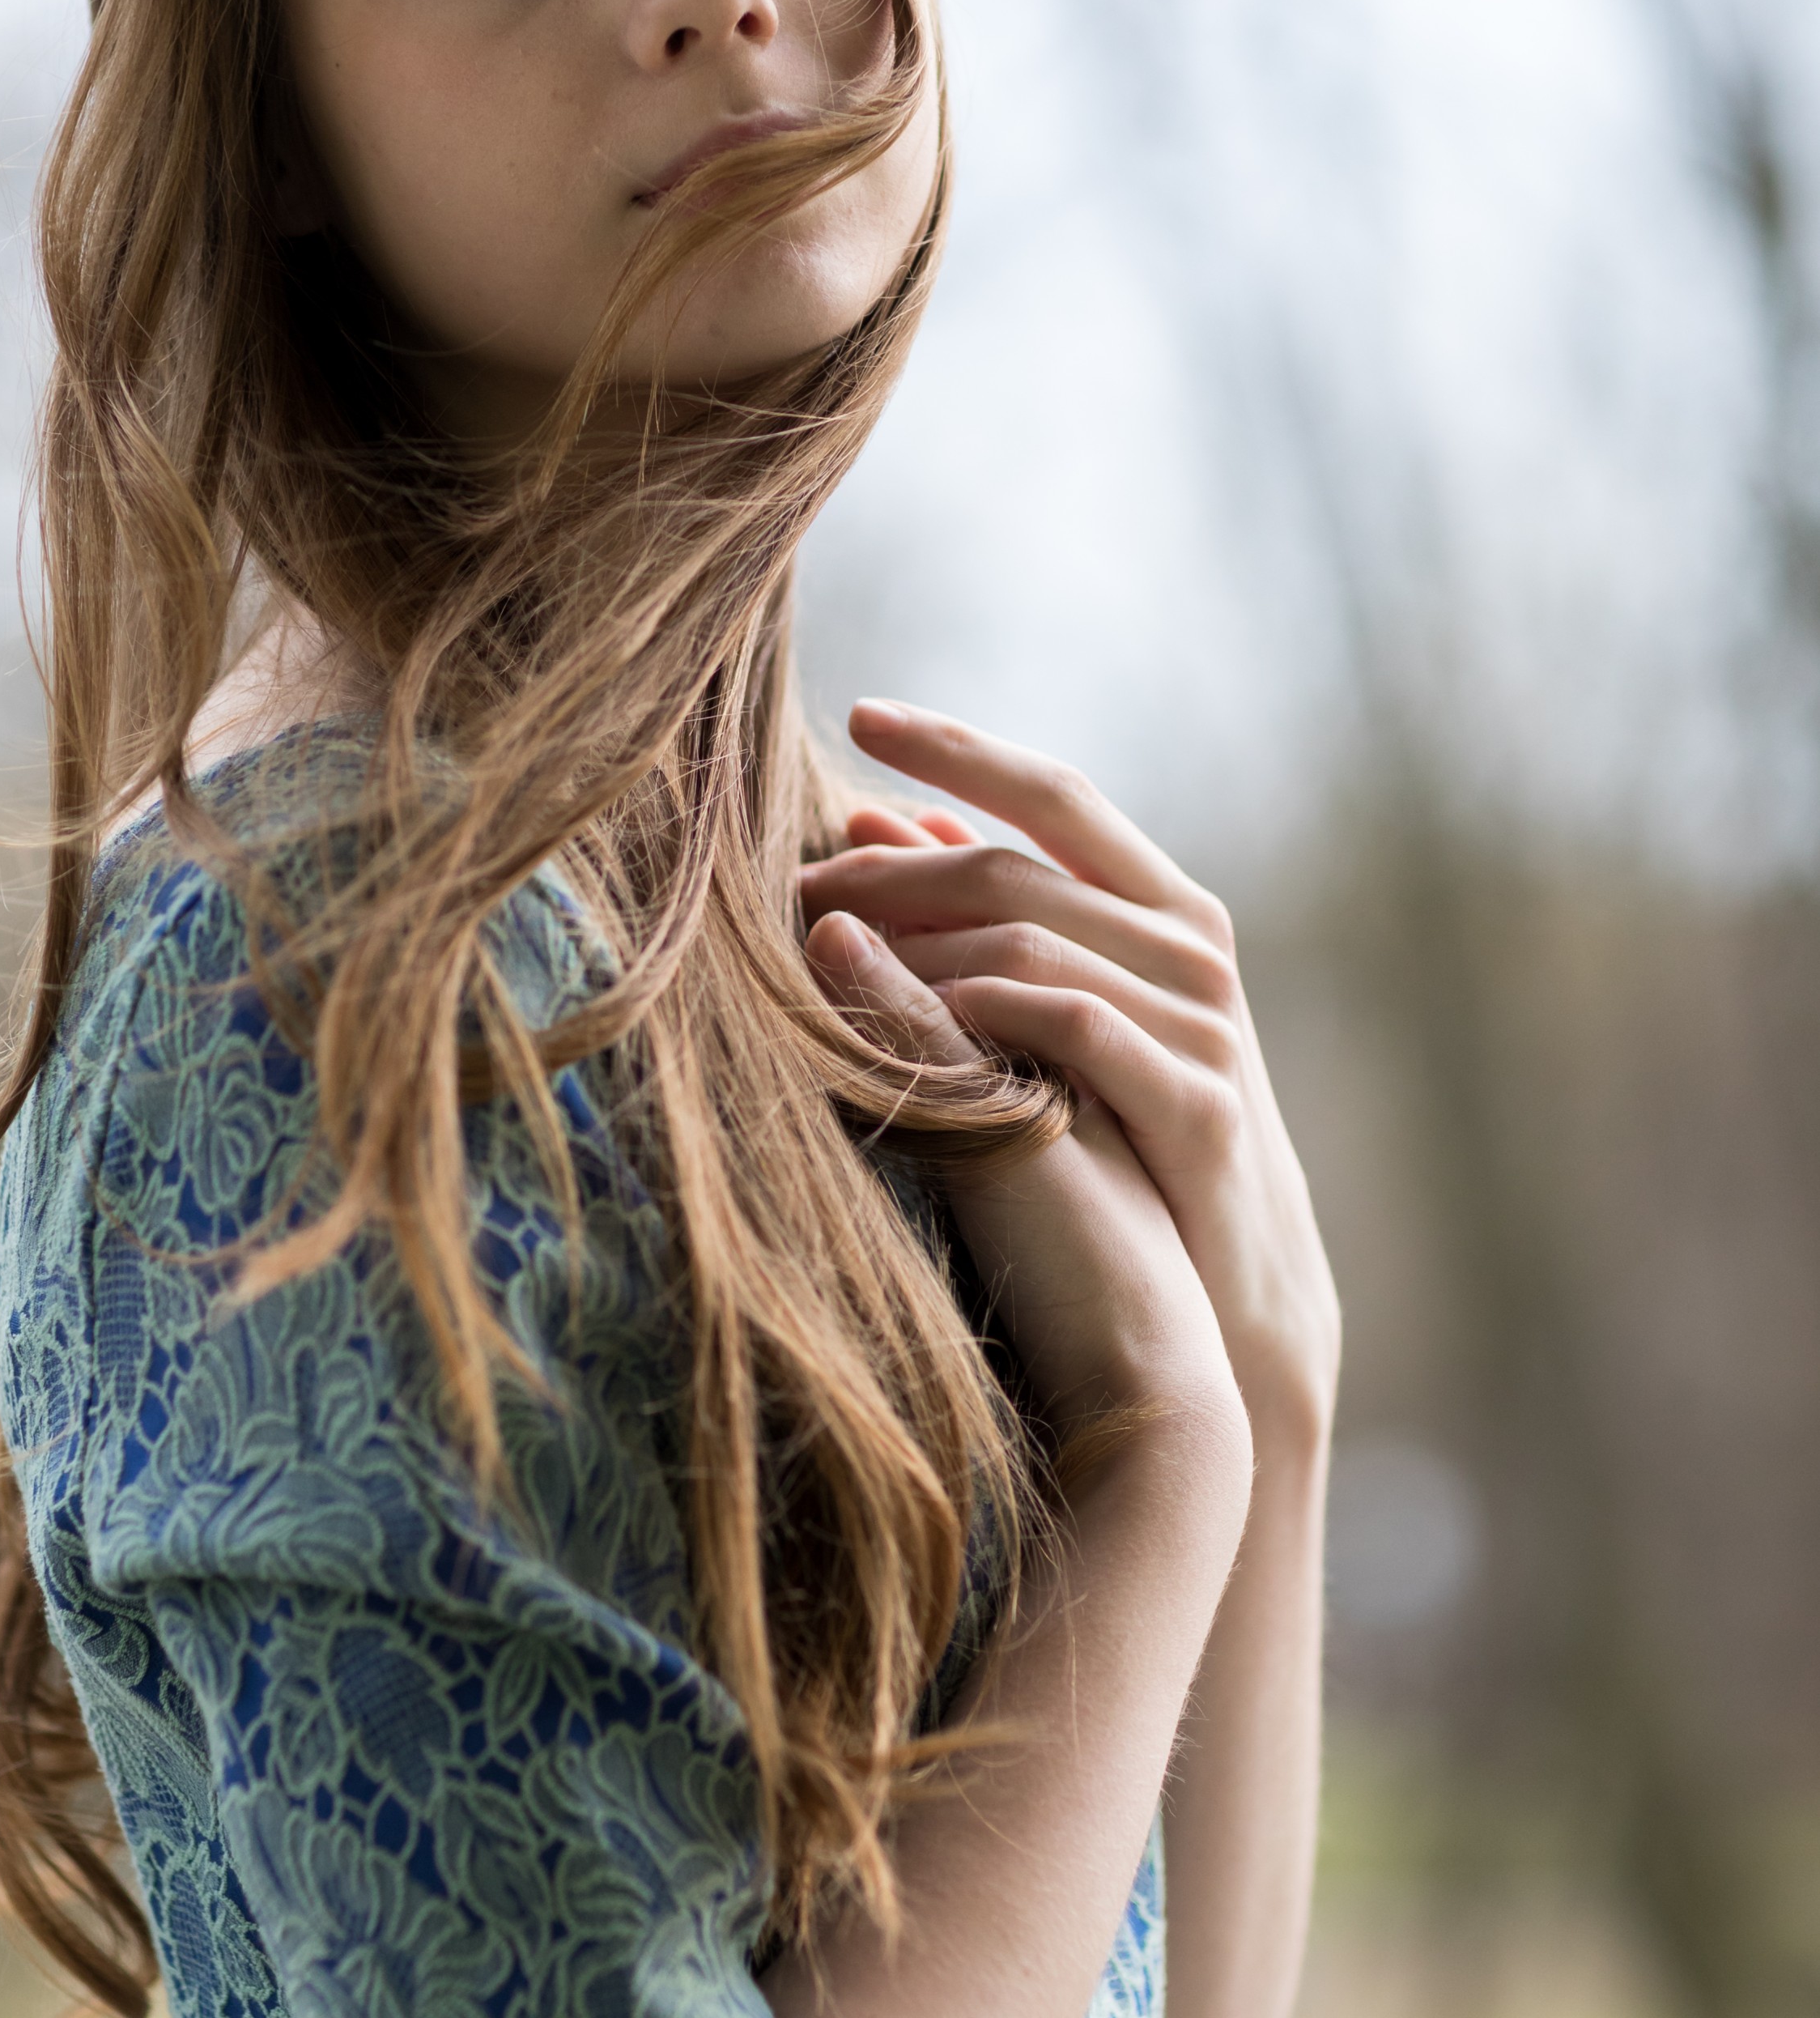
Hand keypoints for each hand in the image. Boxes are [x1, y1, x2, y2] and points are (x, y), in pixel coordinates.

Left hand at [800, 702, 1339, 1452]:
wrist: (1229, 1304)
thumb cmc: (1128, 1146)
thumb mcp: (1061, 1018)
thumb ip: (989, 918)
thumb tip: (879, 819)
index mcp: (1165, 908)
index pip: (1056, 792)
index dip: (960, 747)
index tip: (860, 713)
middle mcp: (1193, 949)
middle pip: (1017, 868)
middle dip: (889, 872)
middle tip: (788, 884)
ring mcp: (1204, 1026)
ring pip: (1031, 942)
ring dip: (912, 945)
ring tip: (819, 958)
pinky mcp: (1196, 1106)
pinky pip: (1072, 1029)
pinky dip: (985, 1012)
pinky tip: (913, 1019)